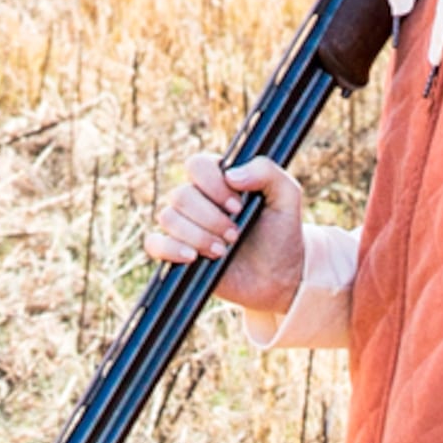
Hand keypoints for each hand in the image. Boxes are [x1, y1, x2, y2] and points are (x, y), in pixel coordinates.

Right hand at [144, 151, 307, 321]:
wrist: (279, 277)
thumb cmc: (281, 233)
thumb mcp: (287, 196)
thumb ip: (266, 171)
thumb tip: (231, 174)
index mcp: (219, 180)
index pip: (197, 165)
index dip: (213, 185)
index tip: (238, 206)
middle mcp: (197, 199)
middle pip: (181, 195)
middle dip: (210, 218)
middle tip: (235, 235)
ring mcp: (185, 226)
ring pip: (168, 217)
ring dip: (198, 236)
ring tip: (222, 251)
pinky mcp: (176, 252)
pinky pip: (154, 243)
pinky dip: (170, 249)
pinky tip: (193, 257)